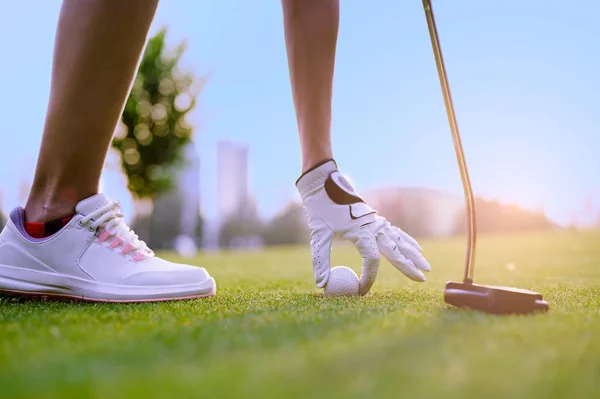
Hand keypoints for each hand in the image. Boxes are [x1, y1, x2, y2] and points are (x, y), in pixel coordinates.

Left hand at [296, 160, 430, 294]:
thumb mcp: (318, 235)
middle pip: (396, 250)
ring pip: (400, 241)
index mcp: (361, 232)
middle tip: (421, 279)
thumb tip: (321, 284)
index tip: (361, 291)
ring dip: (414, 253)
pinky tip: (417, 248)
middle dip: (409, 266)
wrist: (325, 184)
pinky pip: (396, 232)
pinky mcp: (376, 218)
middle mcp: (373, 227)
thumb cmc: (320, 210)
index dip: (368, 278)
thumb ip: (321, 260)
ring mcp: (377, 221)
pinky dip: (408, 241)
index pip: (372, 260)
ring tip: (427, 266)